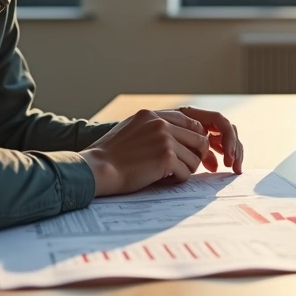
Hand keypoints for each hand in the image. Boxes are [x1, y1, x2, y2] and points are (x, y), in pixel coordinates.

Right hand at [79, 107, 242, 196]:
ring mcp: (164, 139)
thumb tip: (175, 136)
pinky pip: (187, 172)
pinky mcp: (166, 157)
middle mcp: (160, 123)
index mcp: (152, 114)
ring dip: (186, 170)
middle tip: (186, 167)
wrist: (96, 168)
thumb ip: (151, 127)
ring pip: (195, 157)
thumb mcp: (131, 129)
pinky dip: (178, 180)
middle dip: (196, 155)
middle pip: (199, 138)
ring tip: (170, 175)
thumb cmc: (110, 155)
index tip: (191, 152)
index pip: (190, 121)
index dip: (194, 139)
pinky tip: (164, 181)